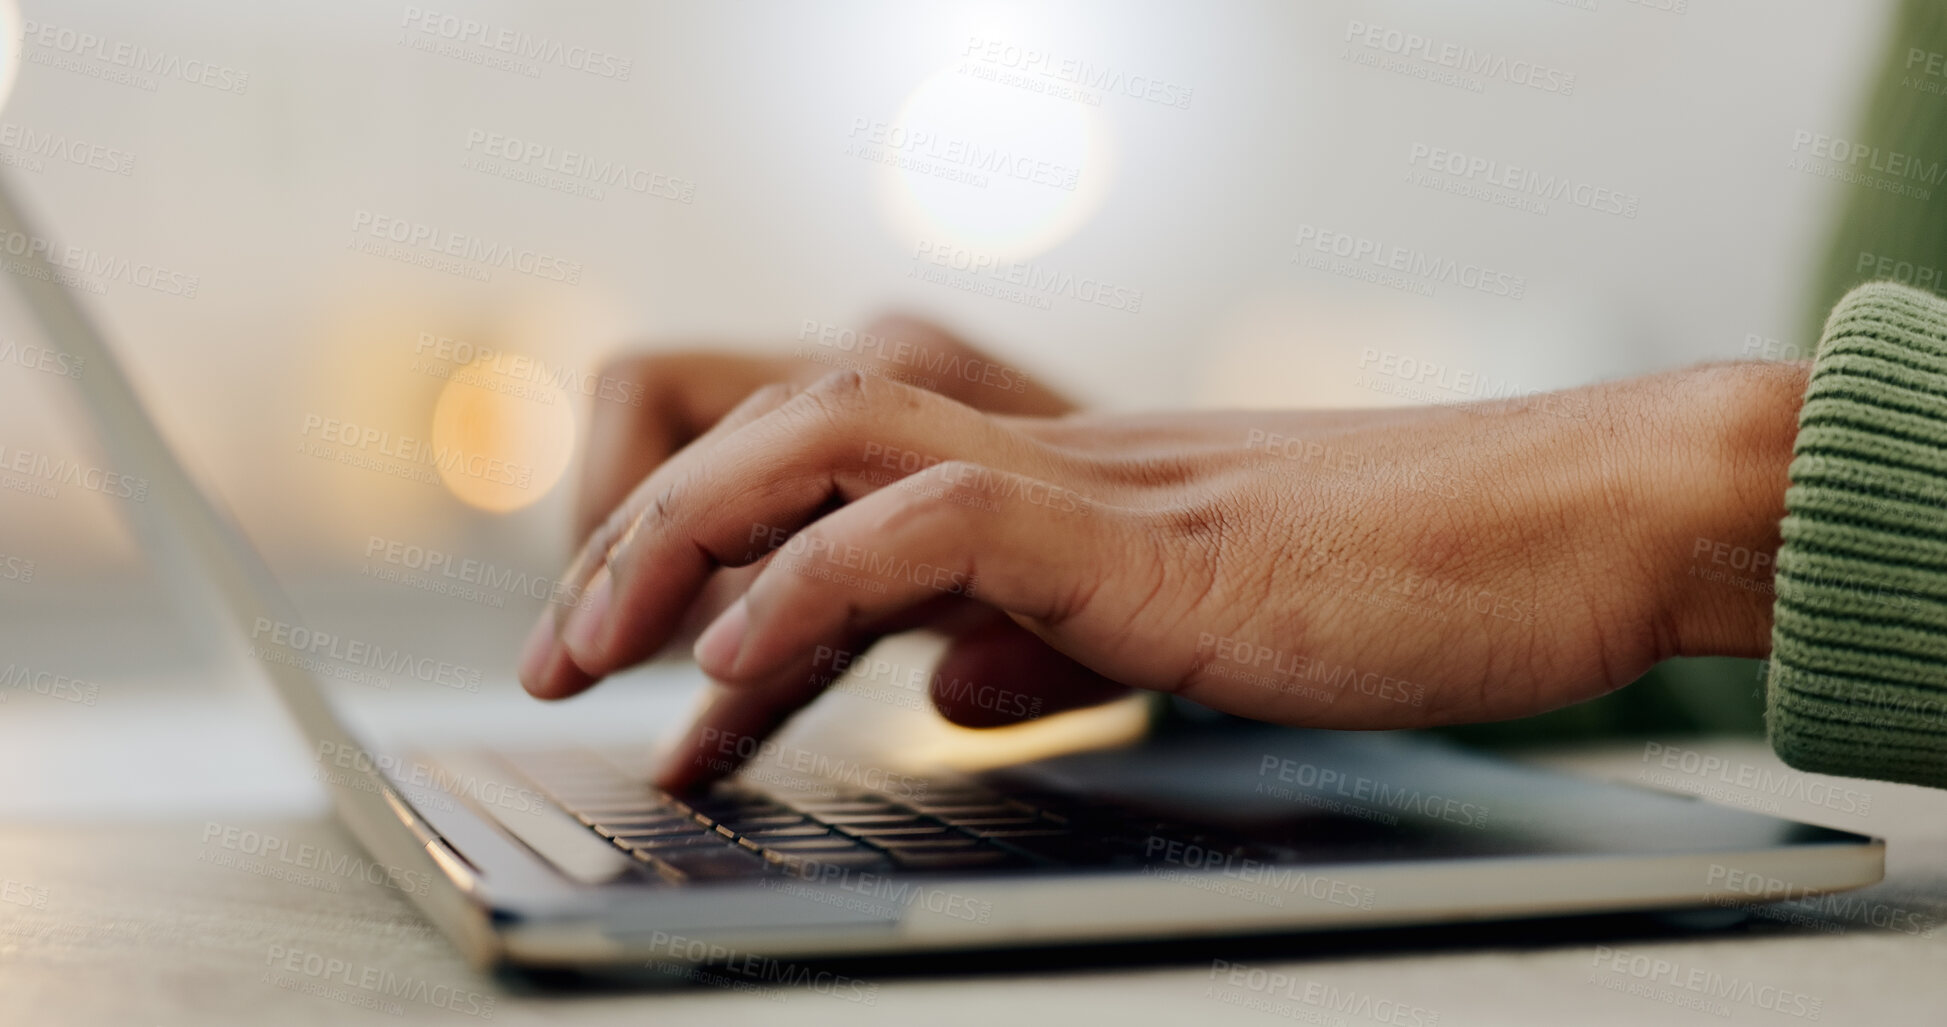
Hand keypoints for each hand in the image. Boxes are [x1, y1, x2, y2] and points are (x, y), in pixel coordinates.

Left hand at [521, 354, 1805, 792]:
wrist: (1582, 528)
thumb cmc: (1417, 582)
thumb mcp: (1194, 630)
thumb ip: (1054, 638)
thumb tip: (935, 677)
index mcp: (1059, 479)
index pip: (836, 476)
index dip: (710, 556)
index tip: (646, 670)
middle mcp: (1053, 455)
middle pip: (786, 423)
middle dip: (642, 535)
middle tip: (557, 662)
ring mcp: (1098, 481)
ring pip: (826, 437)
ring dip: (685, 541)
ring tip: (599, 656)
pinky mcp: (1154, 537)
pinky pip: (941, 522)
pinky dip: (819, 584)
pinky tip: (749, 666)